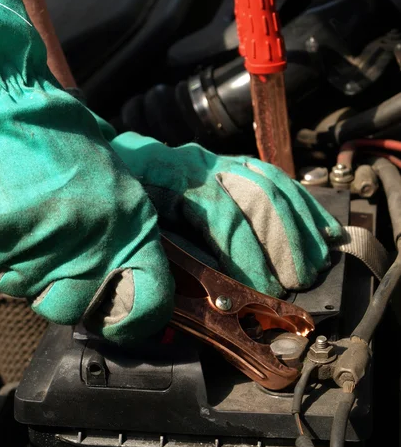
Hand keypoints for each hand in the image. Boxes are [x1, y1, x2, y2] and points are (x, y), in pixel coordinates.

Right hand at [0, 0, 173, 345]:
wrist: (7, 103)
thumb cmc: (61, 133)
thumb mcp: (116, 175)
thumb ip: (125, 223)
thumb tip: (129, 268)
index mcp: (132, 224)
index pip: (148, 303)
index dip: (133, 322)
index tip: (118, 320)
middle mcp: (93, 243)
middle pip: (70, 310)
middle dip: (57, 293)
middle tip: (51, 259)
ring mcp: (43, 245)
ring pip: (23, 290)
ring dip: (20, 265)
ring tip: (23, 221)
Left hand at [111, 133, 342, 296]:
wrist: (122, 156)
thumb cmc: (125, 197)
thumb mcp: (133, 224)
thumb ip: (160, 252)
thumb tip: (198, 290)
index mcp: (174, 181)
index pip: (222, 215)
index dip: (247, 254)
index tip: (265, 288)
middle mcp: (204, 165)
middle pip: (257, 195)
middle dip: (284, 241)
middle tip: (299, 280)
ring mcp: (223, 160)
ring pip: (274, 184)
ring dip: (302, 225)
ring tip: (318, 262)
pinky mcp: (236, 162)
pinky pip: (278, 178)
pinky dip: (305, 205)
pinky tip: (324, 229)